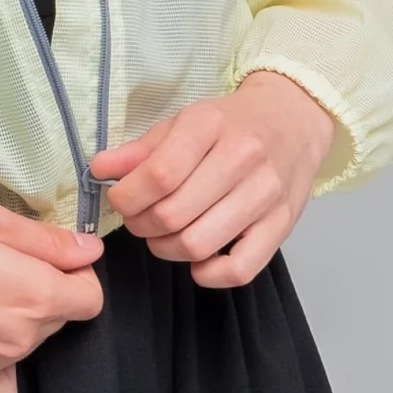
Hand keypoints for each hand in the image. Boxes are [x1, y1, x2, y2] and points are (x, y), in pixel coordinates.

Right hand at [0, 198, 104, 392]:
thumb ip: (48, 241)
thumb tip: (91, 254)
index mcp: (37, 293)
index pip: (91, 297)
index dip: (74, 273)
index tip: (46, 259)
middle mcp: (24, 337)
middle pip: (59, 317)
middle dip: (43, 292)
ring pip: (31, 343)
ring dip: (18, 322)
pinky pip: (4, 387)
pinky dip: (0, 367)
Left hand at [87, 69, 337, 286]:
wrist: (293, 119)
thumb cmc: (230, 123)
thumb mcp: (181, 122)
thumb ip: (139, 150)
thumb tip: (99, 170)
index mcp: (209, 125)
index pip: (159, 175)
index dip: (128, 198)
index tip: (121, 200)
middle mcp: (242, 158)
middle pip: (174, 214)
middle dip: (142, 225)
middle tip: (140, 219)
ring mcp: (266, 194)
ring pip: (200, 244)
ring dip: (168, 249)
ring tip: (163, 235)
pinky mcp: (283, 224)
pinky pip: (241, 268)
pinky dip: (210, 273)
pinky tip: (198, 258)